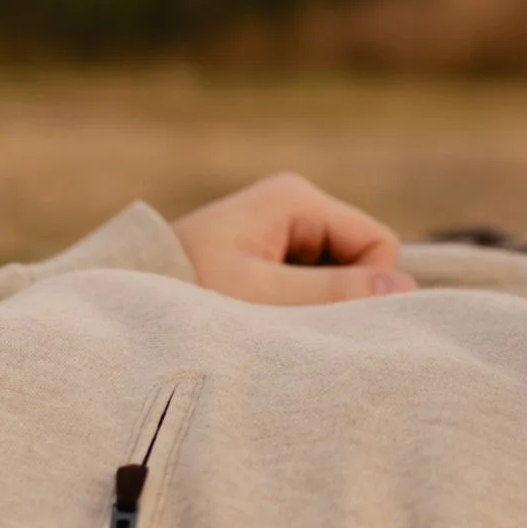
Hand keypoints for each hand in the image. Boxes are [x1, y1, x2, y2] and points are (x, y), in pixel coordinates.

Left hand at [171, 173, 417, 306]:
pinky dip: (292, 311)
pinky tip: (258, 324)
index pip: (377, 245)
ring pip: (334, 277)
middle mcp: (291, 204)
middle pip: (358, 261)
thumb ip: (334, 294)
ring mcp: (278, 229)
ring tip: (265, 327)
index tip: (322, 323)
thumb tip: (406, 289)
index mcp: (295, 198)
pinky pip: (307, 285)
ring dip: (310, 309)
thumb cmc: (186, 295)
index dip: (365, 289)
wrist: (121, 310)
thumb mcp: (262, 299)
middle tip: (288, 329)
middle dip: (335, 300)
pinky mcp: (263, 255)